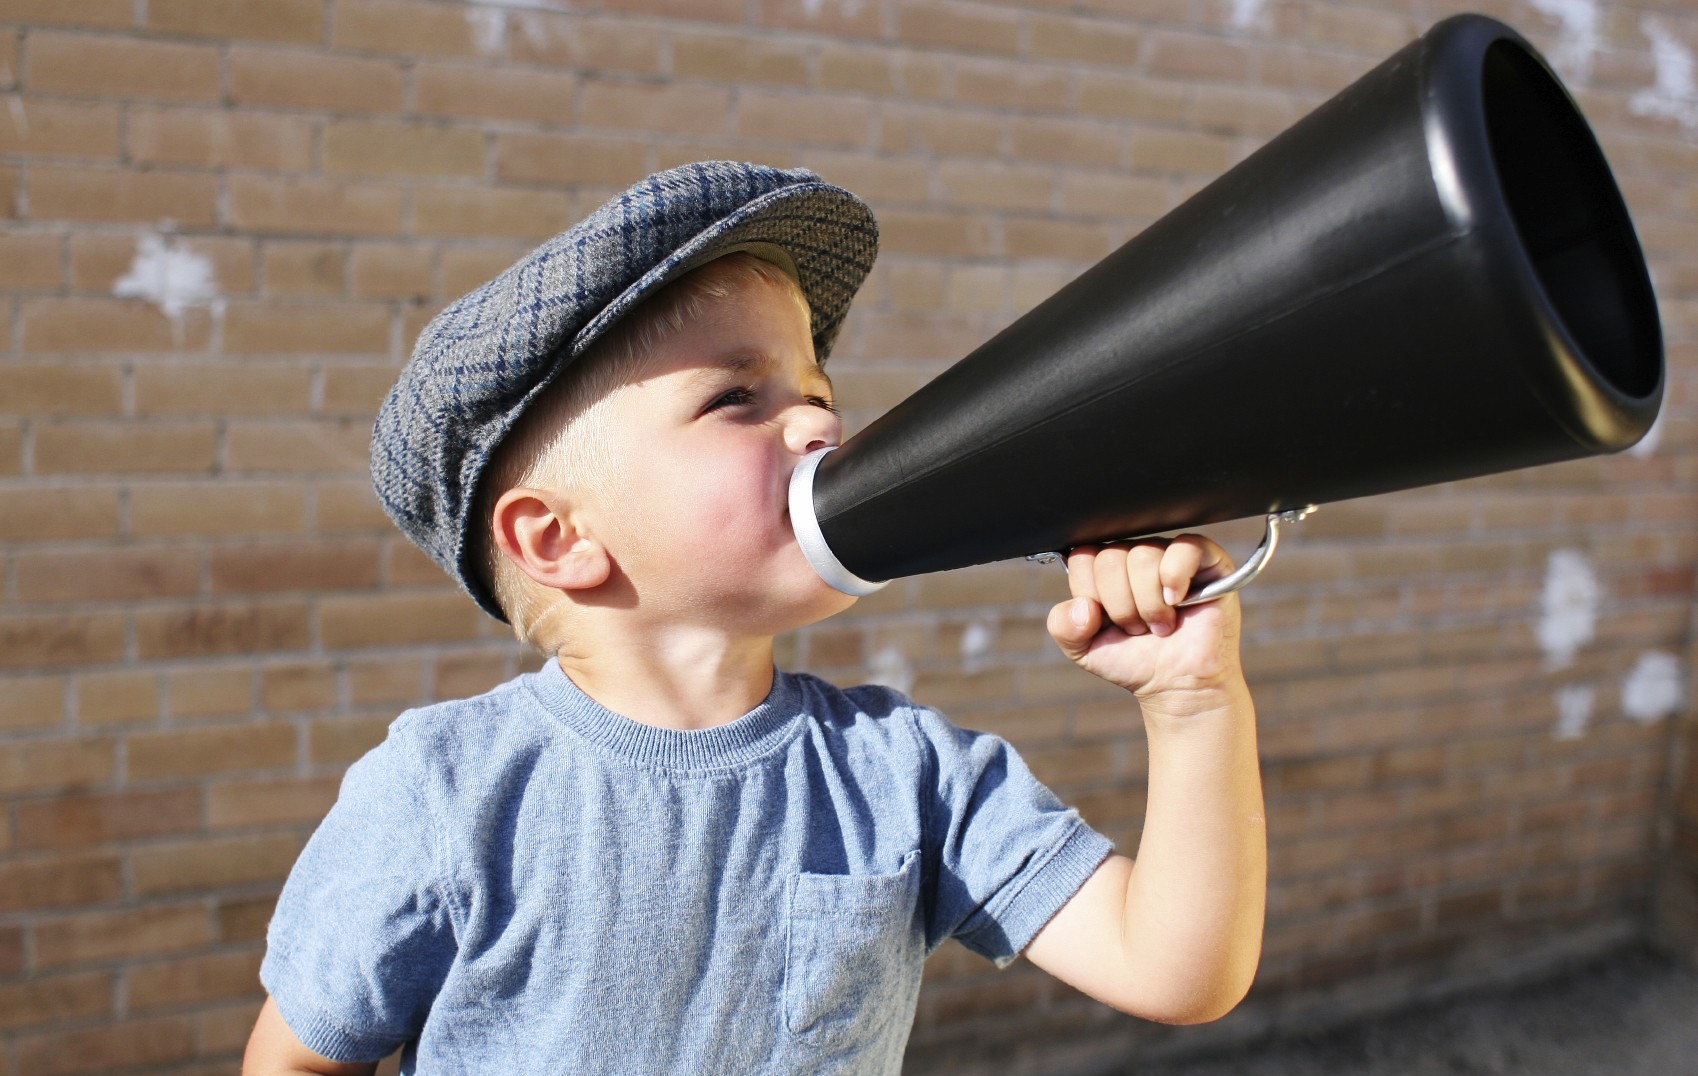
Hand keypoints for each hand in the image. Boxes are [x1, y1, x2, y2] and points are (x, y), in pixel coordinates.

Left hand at [1044, 535, 1243, 706]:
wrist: (1178, 685)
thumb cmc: (1136, 661)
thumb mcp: (1082, 649)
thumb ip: (1063, 625)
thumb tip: (1083, 606)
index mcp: (1107, 568)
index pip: (1083, 557)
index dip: (1091, 594)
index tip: (1107, 621)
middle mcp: (1137, 555)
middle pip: (1110, 558)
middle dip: (1121, 606)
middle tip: (1138, 628)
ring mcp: (1171, 554)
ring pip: (1142, 556)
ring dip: (1148, 603)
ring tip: (1160, 625)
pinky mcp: (1208, 560)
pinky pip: (1184, 548)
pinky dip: (1175, 578)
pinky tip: (1177, 602)